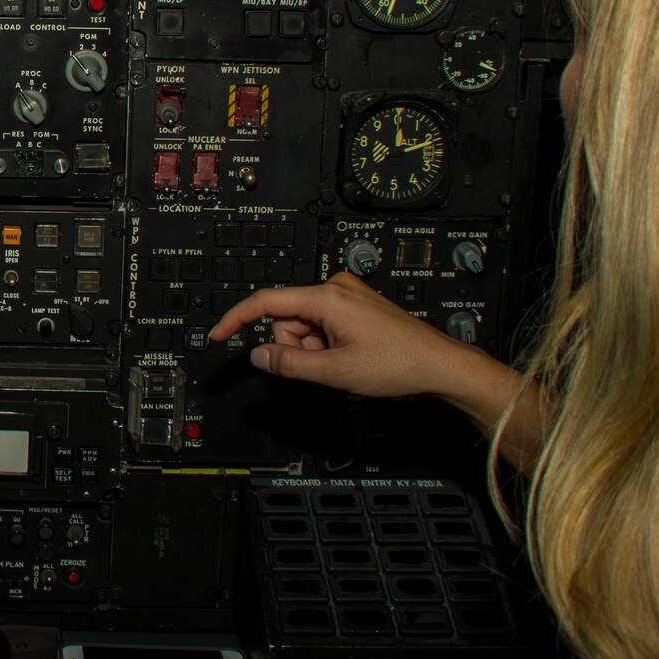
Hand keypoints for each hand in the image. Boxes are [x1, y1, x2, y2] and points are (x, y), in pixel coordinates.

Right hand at [205, 272, 516, 416]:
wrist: (439, 364)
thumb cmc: (399, 362)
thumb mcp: (335, 371)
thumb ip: (289, 364)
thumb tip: (258, 356)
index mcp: (328, 297)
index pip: (266, 302)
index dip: (237, 319)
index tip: (219, 334)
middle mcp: (336, 288)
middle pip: (288, 319)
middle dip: (296, 347)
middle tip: (324, 366)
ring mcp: (347, 295)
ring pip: (304, 325)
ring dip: (313, 349)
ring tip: (343, 362)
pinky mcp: (354, 305)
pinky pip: (322, 324)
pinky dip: (326, 344)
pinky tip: (349, 356)